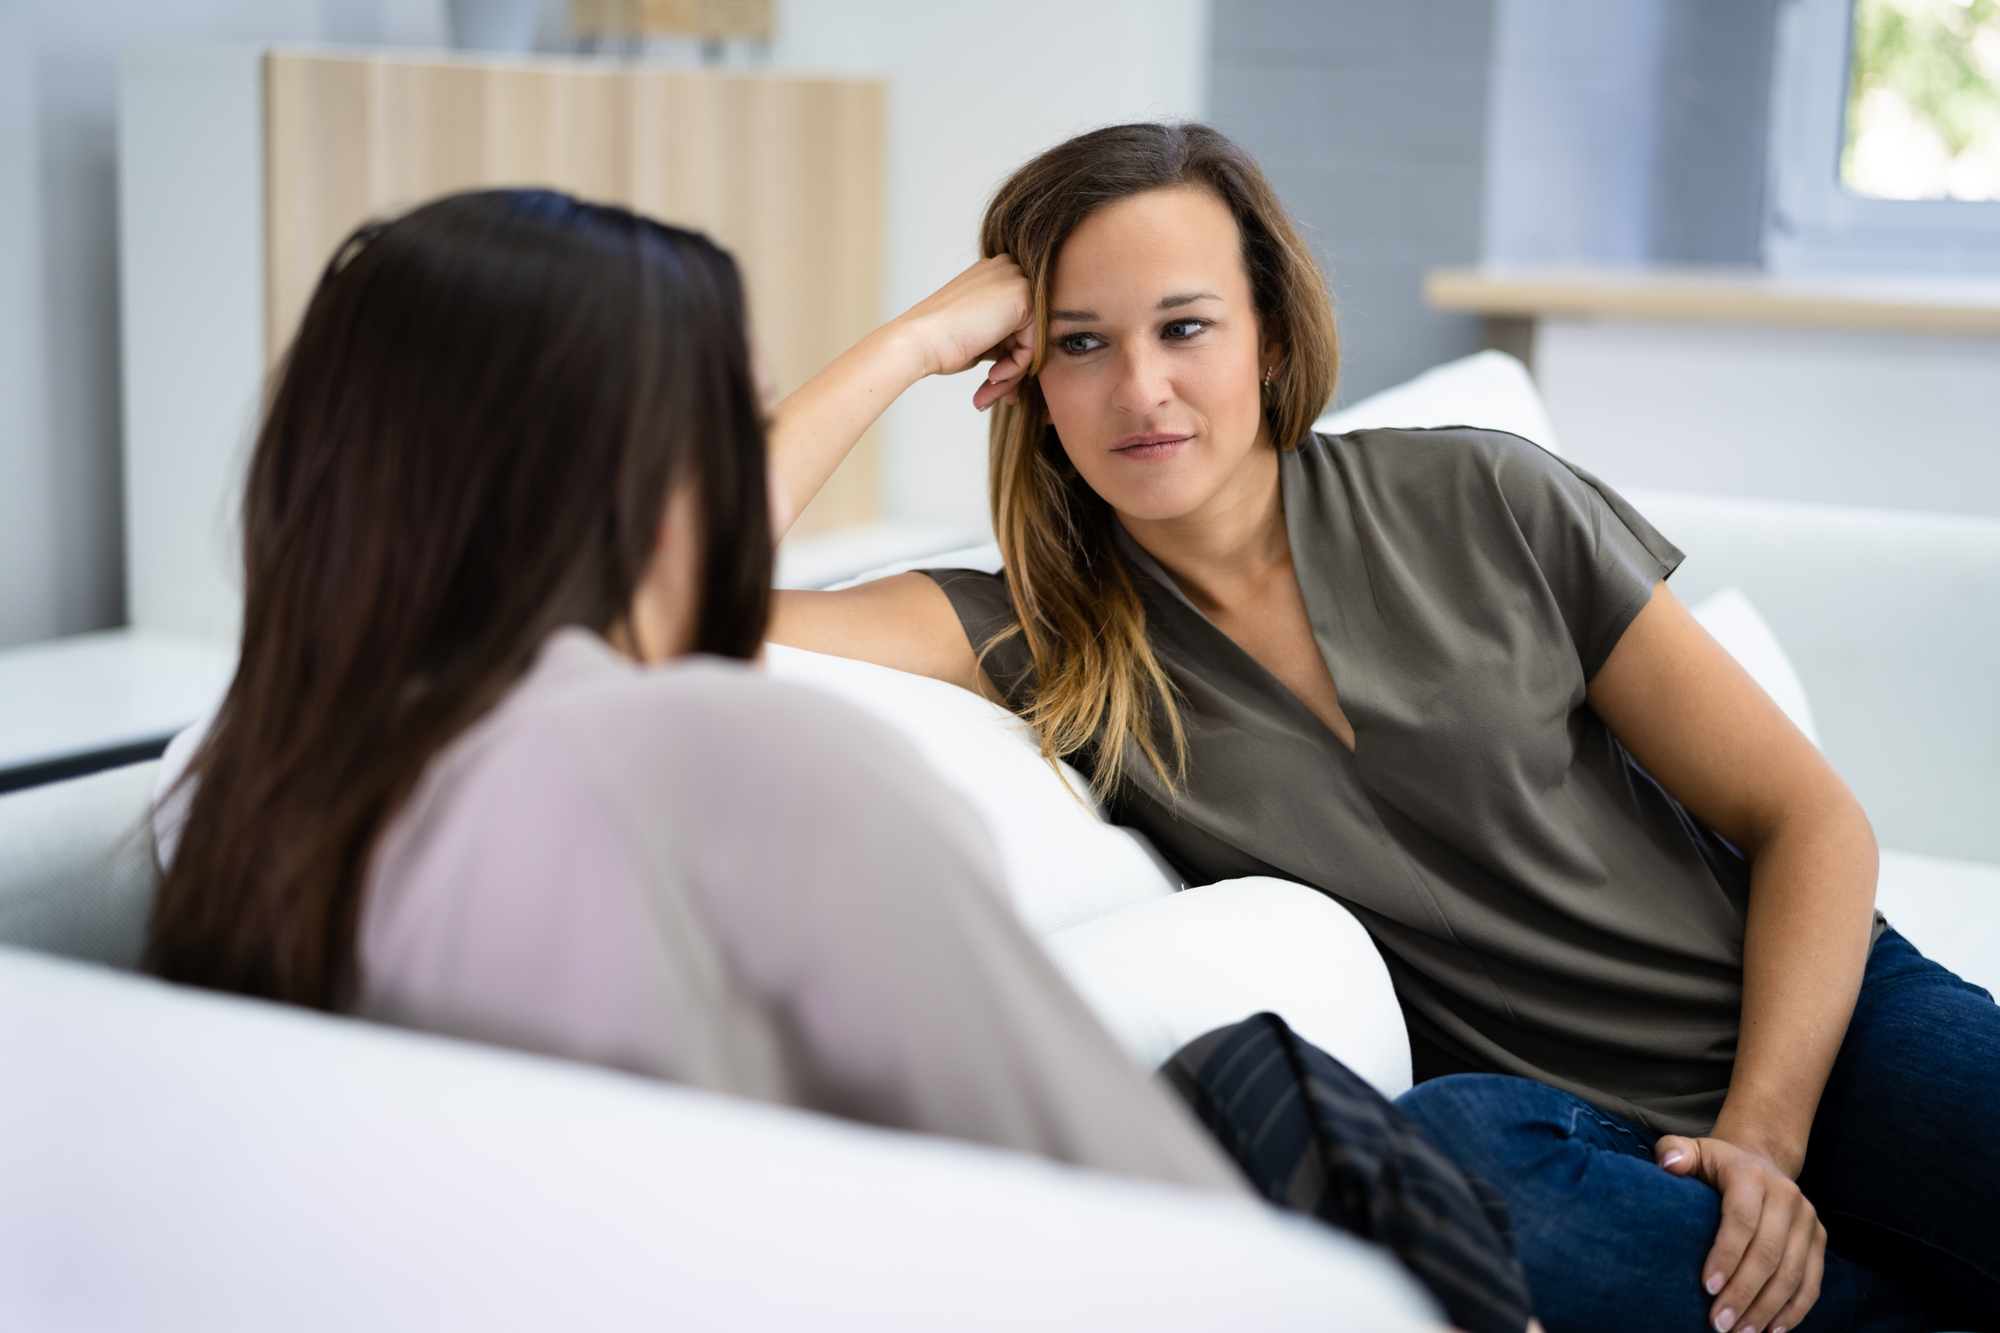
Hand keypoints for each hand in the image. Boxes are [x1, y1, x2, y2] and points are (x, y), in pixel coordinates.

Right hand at [890, 255, 1034, 410]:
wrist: (919, 340)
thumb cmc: (939, 341)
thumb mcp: (977, 333)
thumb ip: (1002, 334)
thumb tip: (1023, 353)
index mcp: (992, 275)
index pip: (1014, 320)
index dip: (1007, 354)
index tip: (994, 381)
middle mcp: (1005, 271)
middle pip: (1025, 329)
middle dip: (1012, 367)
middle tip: (992, 390)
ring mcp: (1015, 281)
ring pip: (1030, 340)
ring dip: (1011, 373)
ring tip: (989, 391)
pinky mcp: (1023, 297)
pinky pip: (1032, 344)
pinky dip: (1015, 367)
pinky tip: (991, 376)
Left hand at [1656, 1134, 1824, 1332]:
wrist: (1760, 1160)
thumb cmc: (1716, 1164)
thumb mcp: (1693, 1150)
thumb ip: (1674, 1151)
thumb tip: (1669, 1163)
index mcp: (1752, 1175)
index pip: (1741, 1220)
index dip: (1726, 1255)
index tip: (1707, 1288)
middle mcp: (1786, 1196)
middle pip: (1768, 1253)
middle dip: (1743, 1293)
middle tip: (1719, 1324)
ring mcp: (1807, 1219)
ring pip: (1792, 1273)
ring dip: (1767, 1308)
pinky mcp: (1819, 1239)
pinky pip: (1812, 1281)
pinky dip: (1795, 1310)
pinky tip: (1772, 1330)